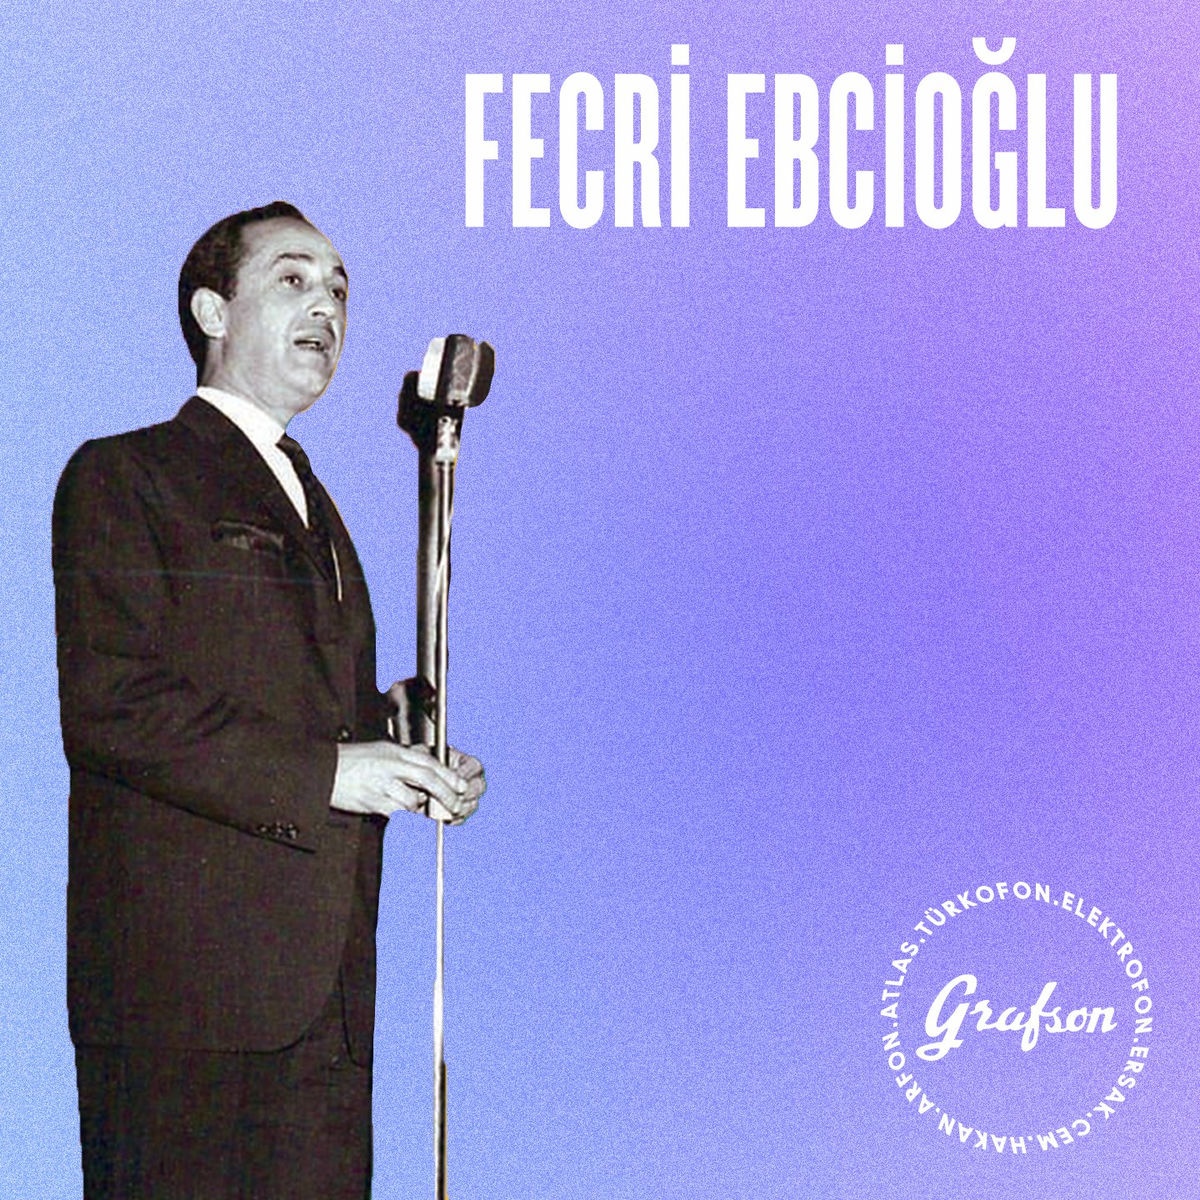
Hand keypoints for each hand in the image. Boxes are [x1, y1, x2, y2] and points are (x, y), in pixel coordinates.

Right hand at [331, 741, 479, 821]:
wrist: (323, 770)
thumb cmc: (352, 761)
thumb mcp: (382, 751)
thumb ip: (405, 760)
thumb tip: (429, 771)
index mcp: (395, 752)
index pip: (429, 762)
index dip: (449, 776)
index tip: (461, 786)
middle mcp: (390, 765)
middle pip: (427, 778)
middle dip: (445, 794)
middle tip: (455, 805)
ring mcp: (381, 784)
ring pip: (412, 800)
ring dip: (419, 808)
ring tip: (415, 806)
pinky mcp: (372, 801)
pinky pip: (395, 813)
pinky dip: (402, 816)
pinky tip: (399, 813)